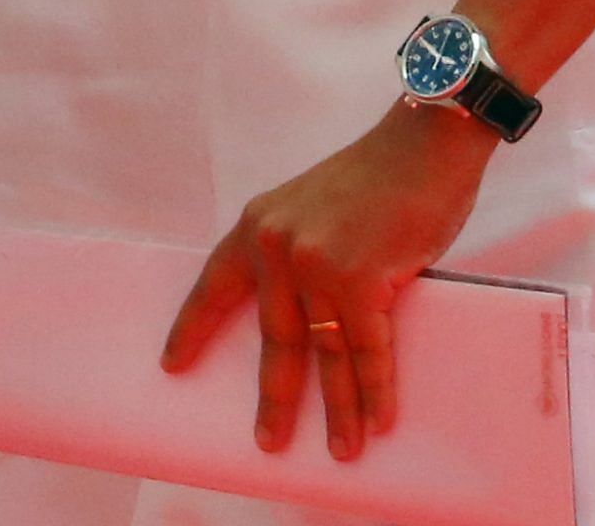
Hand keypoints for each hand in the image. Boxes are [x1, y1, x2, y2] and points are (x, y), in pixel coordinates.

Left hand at [162, 104, 497, 464]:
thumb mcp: (315, 211)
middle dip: (274, 397)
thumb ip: (302, 258)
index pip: (216, 284)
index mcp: (259, 224)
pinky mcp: (360, 280)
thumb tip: (314, 325)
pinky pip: (366, 352)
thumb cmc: (378, 178)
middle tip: (268, 440)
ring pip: (325, 355)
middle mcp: (278, 245)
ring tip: (340, 450)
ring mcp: (316, 263)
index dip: (192, 328)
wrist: (423, 143)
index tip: (171, 364)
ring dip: (337, 410)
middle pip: (275, 339)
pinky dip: (375, 392)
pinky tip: (378, 422)